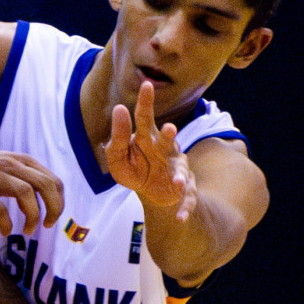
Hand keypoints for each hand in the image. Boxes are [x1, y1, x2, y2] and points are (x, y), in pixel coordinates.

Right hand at [0, 141, 62, 234]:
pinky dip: (6, 223)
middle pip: (46, 184)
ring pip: (26, 193)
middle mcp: (11, 164)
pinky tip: (6, 230)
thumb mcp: (6, 165)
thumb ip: (24, 176)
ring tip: (28, 230)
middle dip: (53, 208)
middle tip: (47, 225)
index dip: (59, 201)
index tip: (53, 216)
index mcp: (21, 161)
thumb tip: (45, 198)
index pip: (53, 179)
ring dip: (33, 215)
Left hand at [103, 81, 196, 219]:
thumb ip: (117, 137)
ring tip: (176, 182)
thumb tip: (119, 109)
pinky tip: (180, 218)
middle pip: (167, 142)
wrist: (153, 192)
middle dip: (169, 137)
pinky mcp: (184, 191)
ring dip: (180, 176)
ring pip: (181, 171)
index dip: (146, 103)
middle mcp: (166, 151)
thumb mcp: (117, 156)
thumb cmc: (135, 168)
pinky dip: (185, 208)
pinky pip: (186, 199)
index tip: (147, 85)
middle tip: (170, 129)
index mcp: (148, 139)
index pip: (146, 118)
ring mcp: (177, 170)